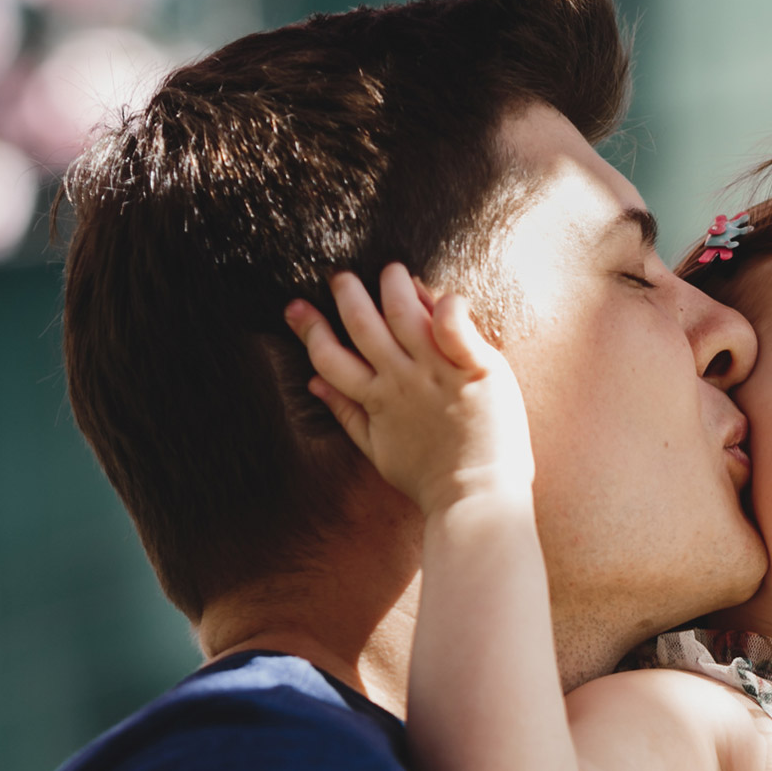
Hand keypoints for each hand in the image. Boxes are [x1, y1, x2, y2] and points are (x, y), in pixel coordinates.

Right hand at [284, 262, 533, 513]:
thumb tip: (313, 383)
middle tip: (341, 276)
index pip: (329, 355)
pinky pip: (455, 325)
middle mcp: (401, 379)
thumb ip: (346, 413)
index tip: (295, 306)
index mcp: (375, 399)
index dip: (309, 328)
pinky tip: (442, 295)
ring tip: (391, 272)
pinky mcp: (475, 368)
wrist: (476, 498)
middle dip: (346, 293)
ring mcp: (437, 372)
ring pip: (402, 312)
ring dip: (392, 285)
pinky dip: (447, 304)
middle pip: (361, 323)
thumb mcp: (377, 450)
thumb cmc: (430, 478)